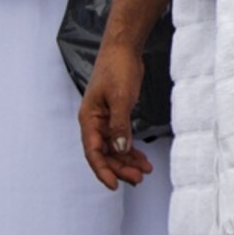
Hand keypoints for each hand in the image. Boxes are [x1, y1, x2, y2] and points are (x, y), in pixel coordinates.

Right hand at [80, 47, 154, 189]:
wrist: (123, 49)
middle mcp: (94, 122)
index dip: (103, 170)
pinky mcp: (116, 115)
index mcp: (89, 119)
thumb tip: (121, 149)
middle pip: (104, 154)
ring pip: (114, 149)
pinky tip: (141, 158)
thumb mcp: (120, 98)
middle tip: (138, 178)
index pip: (93, 152)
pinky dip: (131, 149)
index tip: (113, 185)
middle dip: (120, 168)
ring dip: (127, 161)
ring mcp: (105, 120)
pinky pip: (121, 139)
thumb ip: (120, 125)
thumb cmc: (117, 68)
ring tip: (144, 171)